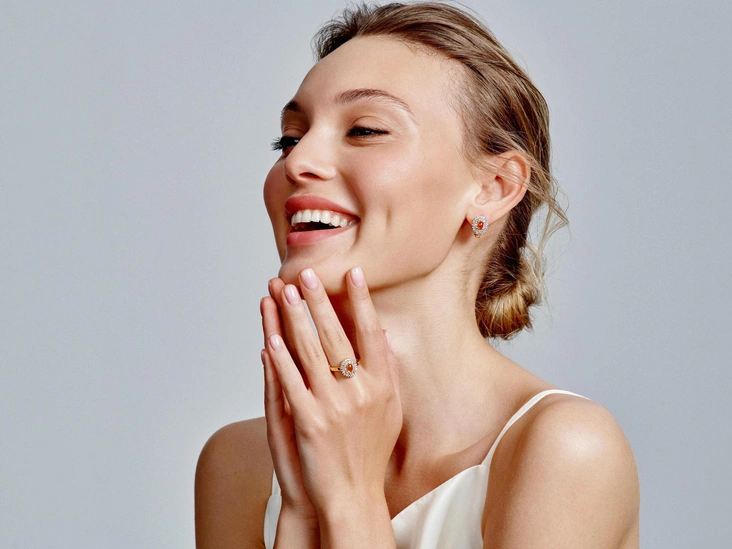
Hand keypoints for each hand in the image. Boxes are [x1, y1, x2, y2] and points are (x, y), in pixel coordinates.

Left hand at [263, 267, 401, 516]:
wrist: (354, 495)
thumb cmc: (371, 451)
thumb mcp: (391, 410)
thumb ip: (388, 371)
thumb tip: (382, 334)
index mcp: (383, 385)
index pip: (371, 333)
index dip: (361, 301)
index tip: (352, 273)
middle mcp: (361, 391)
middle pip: (336, 336)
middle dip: (318, 300)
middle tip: (305, 273)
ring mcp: (334, 406)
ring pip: (310, 352)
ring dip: (294, 318)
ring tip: (283, 292)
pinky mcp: (309, 422)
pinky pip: (290, 382)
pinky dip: (279, 358)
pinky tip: (270, 337)